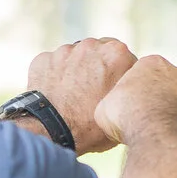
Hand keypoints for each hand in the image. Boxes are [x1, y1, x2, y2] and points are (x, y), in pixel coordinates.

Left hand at [24, 38, 135, 154]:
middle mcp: (91, 45)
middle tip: (97, 91)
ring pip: (76, 57)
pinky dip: (57, 76)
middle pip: (100, 52)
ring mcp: (65, 51)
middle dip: (100, 67)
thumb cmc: (92, 126)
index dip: (123, 75)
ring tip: (75, 95)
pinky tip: (58, 94)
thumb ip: (130, 89)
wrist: (52, 132)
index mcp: (117, 54)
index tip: (117, 89)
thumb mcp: (125, 109)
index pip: (126, 58)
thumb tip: (132, 90)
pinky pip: (54, 64)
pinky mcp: (44, 59)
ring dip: (78, 70)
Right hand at [94, 54, 176, 152]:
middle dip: (158, 101)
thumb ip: (115, 101)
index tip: (128, 105)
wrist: (157, 135)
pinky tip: (174, 146)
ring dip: (175, 118)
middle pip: (169, 87)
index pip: (145, 72)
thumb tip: (114, 111)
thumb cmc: (126, 116)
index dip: (135, 90)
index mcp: (155, 64)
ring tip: (158, 136)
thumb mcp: (106, 105)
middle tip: (144, 120)